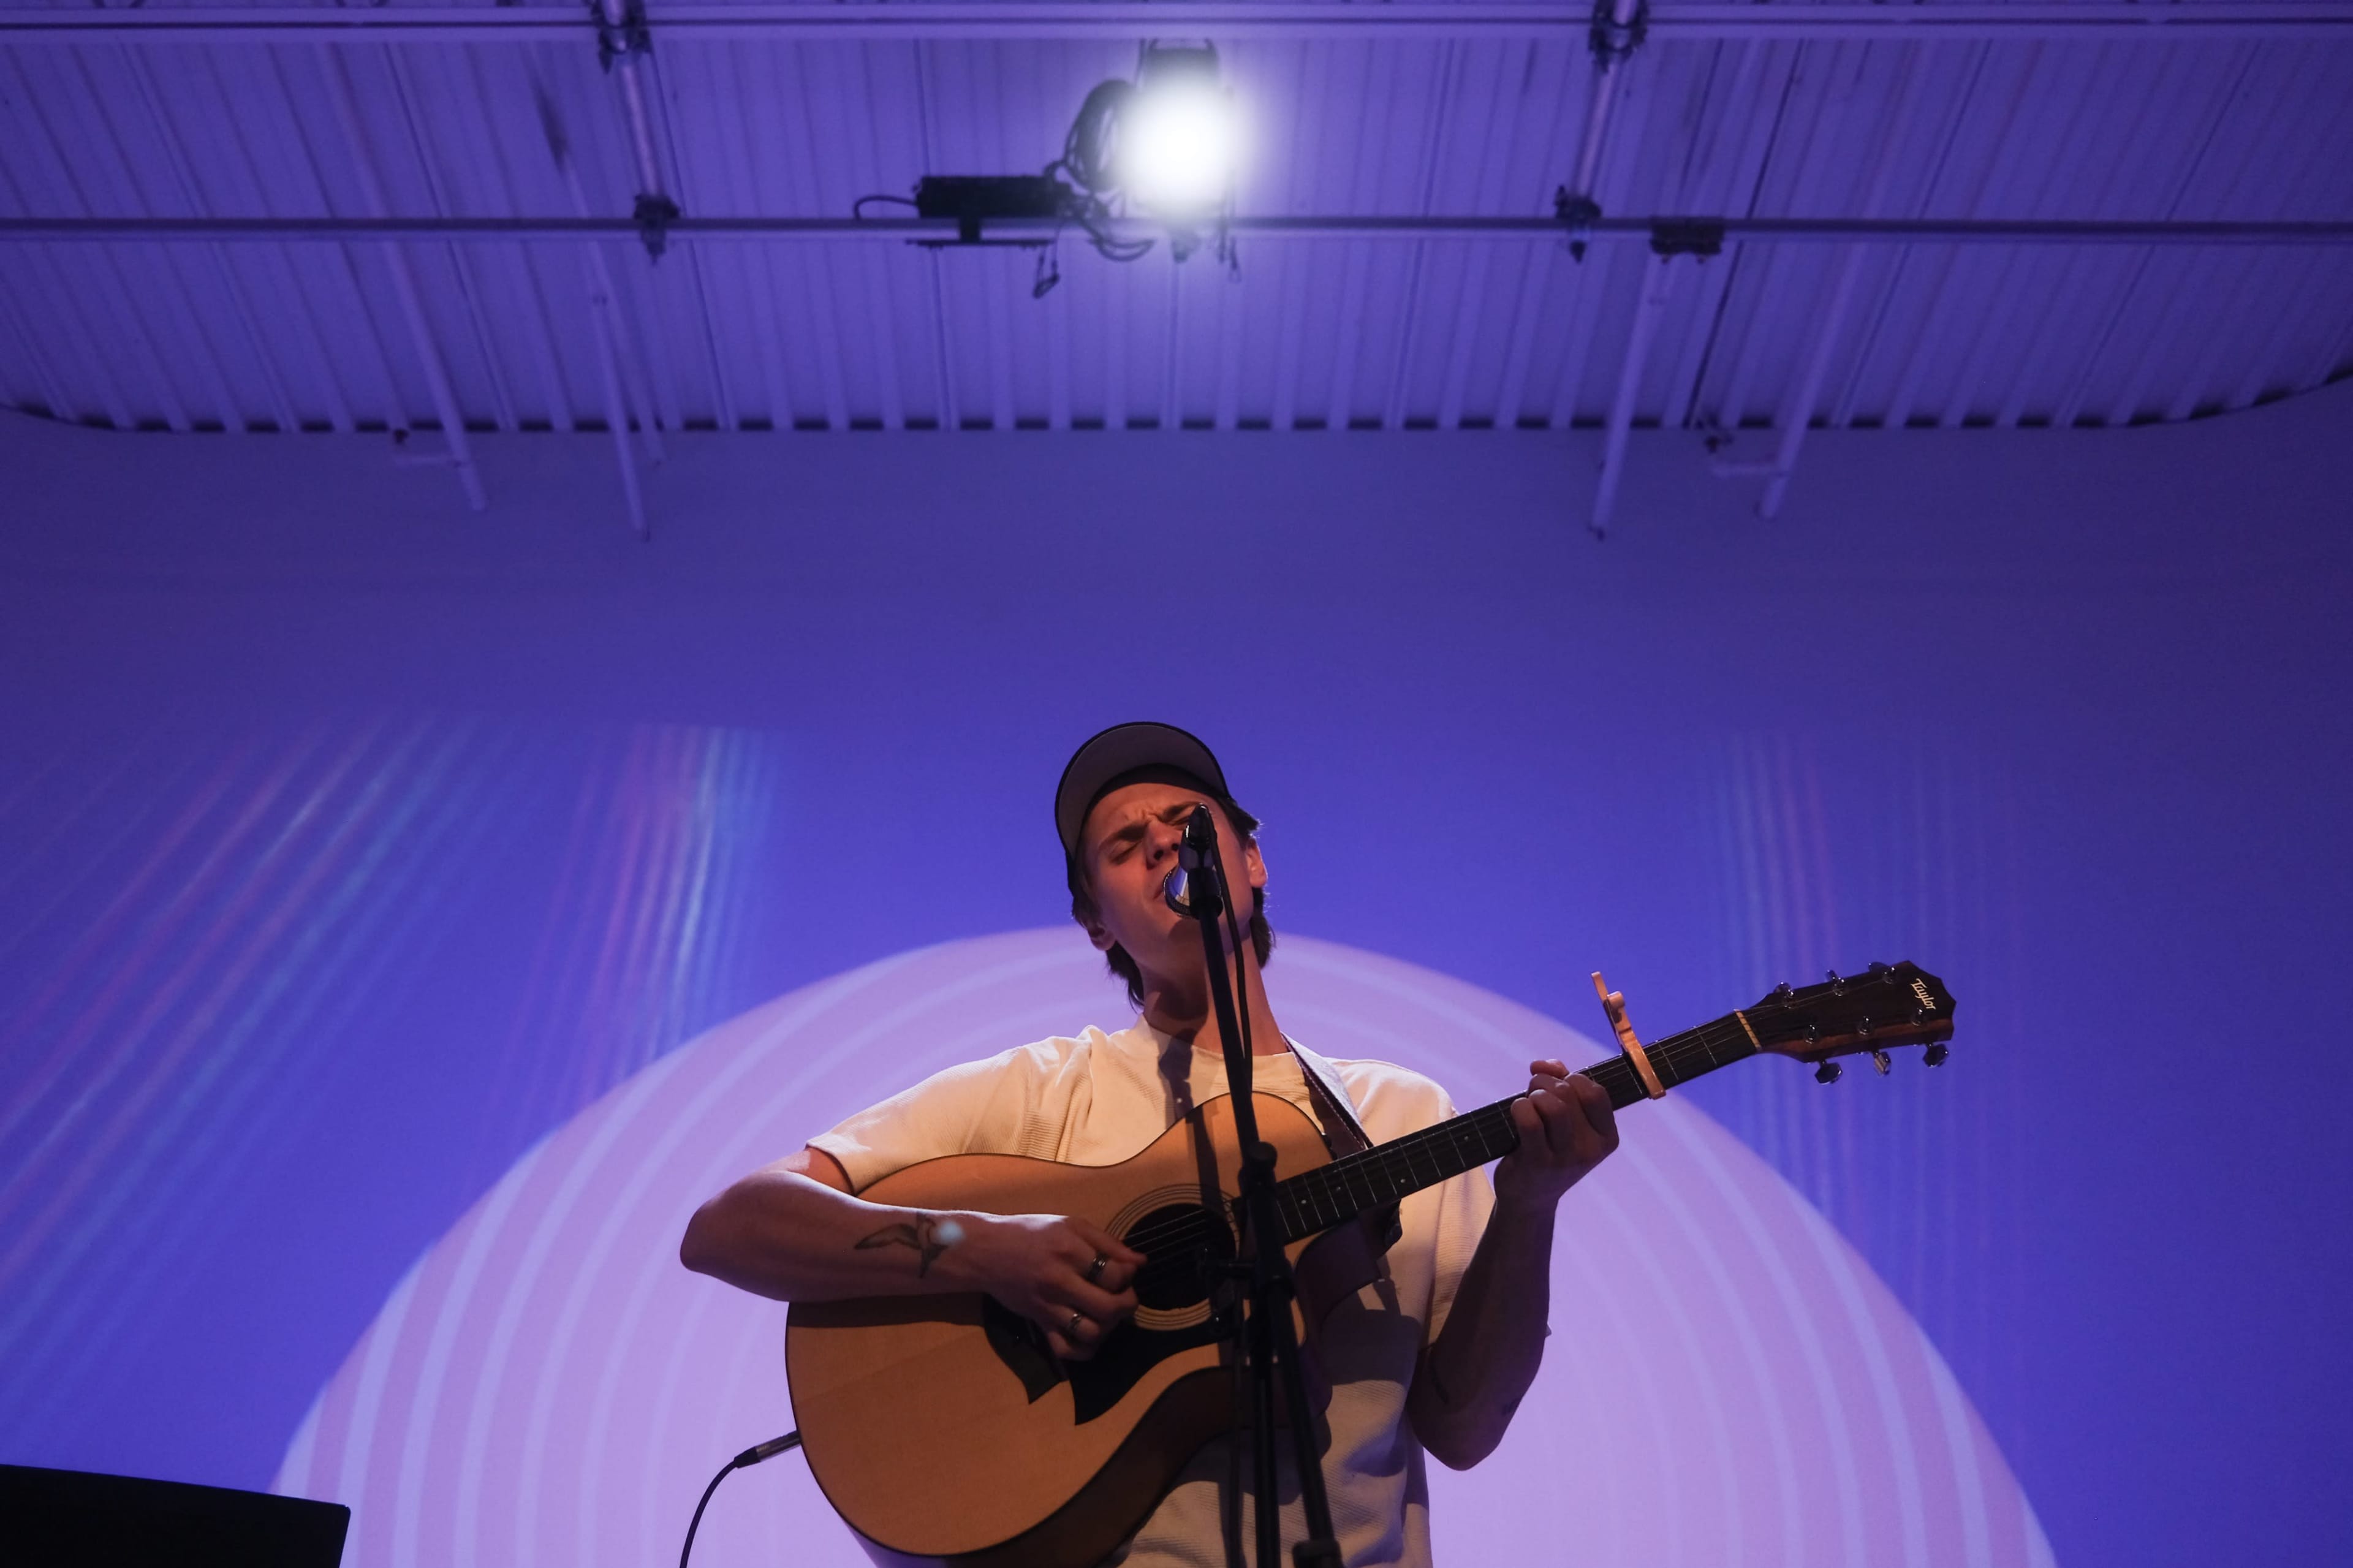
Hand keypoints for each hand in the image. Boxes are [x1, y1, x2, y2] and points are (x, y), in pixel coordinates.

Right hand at [953, 1213, 1144, 1361]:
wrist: (986, 1252)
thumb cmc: (1031, 1233)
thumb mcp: (1070, 1224)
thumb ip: (1108, 1242)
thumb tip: (1141, 1262)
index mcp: (1069, 1251)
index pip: (1115, 1275)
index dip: (1129, 1275)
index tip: (1126, 1271)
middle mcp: (1059, 1282)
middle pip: (1108, 1307)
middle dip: (1127, 1304)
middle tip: (1124, 1296)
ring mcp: (1048, 1307)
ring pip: (1091, 1332)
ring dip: (1108, 1327)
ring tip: (1107, 1313)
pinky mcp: (1038, 1324)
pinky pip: (1066, 1350)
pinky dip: (1084, 1349)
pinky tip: (1090, 1333)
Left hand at [1492, 1062, 1618, 1212]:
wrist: (1529, 1197)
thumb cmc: (1548, 1149)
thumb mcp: (1566, 1121)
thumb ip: (1562, 1084)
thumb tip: (1545, 1064)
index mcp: (1606, 1138)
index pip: (1596, 1092)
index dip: (1572, 1077)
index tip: (1557, 1082)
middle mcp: (1591, 1150)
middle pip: (1569, 1093)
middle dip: (1544, 1083)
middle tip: (1533, 1093)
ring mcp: (1566, 1159)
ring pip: (1553, 1105)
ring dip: (1533, 1094)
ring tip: (1527, 1102)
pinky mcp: (1539, 1164)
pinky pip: (1530, 1120)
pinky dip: (1520, 1107)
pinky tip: (1517, 1111)